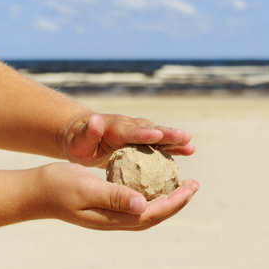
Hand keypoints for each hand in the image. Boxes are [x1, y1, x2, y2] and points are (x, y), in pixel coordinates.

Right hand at [32, 162, 198, 230]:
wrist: (36, 191)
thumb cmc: (57, 187)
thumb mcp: (85, 188)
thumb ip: (113, 196)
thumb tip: (143, 205)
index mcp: (112, 218)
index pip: (152, 213)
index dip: (175, 201)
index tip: (192, 186)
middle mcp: (114, 220)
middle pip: (153, 215)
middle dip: (176, 201)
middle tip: (193, 184)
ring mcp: (108, 214)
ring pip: (145, 210)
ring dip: (164, 198)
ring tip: (178, 184)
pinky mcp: (104, 205)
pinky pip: (133, 201)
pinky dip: (147, 192)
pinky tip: (149, 180)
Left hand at [63, 113, 194, 167]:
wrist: (85, 137)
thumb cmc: (80, 143)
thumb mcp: (78, 141)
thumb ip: (87, 133)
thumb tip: (95, 119)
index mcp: (114, 129)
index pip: (129, 131)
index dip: (143, 134)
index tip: (157, 134)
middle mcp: (129, 127)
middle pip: (150, 130)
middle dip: (167, 134)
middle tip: (184, 137)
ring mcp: (137, 133)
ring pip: (158, 135)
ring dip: (174, 140)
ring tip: (191, 145)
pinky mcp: (142, 140)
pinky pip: (159, 144)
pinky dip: (173, 147)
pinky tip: (188, 150)